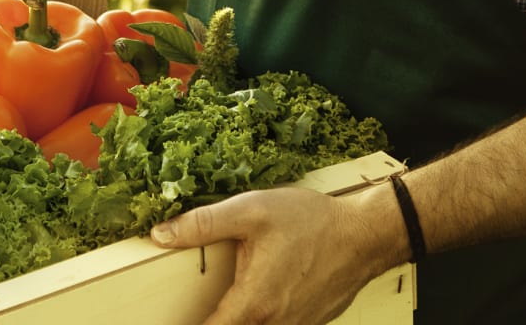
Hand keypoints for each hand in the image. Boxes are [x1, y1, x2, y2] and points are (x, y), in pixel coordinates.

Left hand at [149, 186, 393, 324]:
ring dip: (239, 319)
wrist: (365, 235)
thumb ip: (202, 225)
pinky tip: (260, 295)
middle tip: (193, 308)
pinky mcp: (310, 324)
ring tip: (225, 302)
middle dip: (214, 322)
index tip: (163, 320)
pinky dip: (263, 318)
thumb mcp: (251, 211)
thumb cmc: (311, 222)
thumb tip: (159, 235)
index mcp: (254, 304)